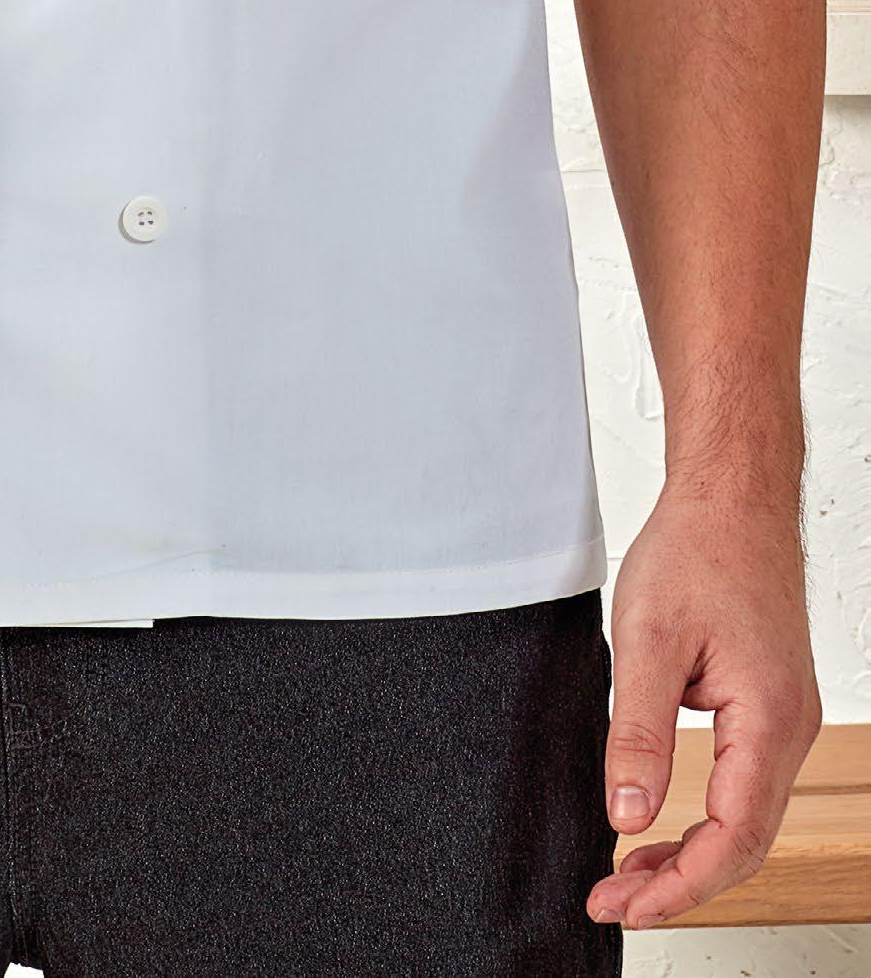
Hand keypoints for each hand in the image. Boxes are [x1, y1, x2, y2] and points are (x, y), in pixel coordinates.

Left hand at [587, 477, 820, 930]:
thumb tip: (628, 815)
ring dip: (690, 855)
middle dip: (680, 884)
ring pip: (745, 820)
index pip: (733, 839)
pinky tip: (660, 824)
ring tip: (628, 876)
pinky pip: (743, 786)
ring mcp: (784, 720)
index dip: (679, 886)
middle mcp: (789, 729)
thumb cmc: (696, 551)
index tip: (624, 905)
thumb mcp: (647, 639)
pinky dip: (703, 818)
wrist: (732, 498)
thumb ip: (638, 731)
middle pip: (744, 844)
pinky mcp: (769, 708)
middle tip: (615, 902)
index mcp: (768, 720)